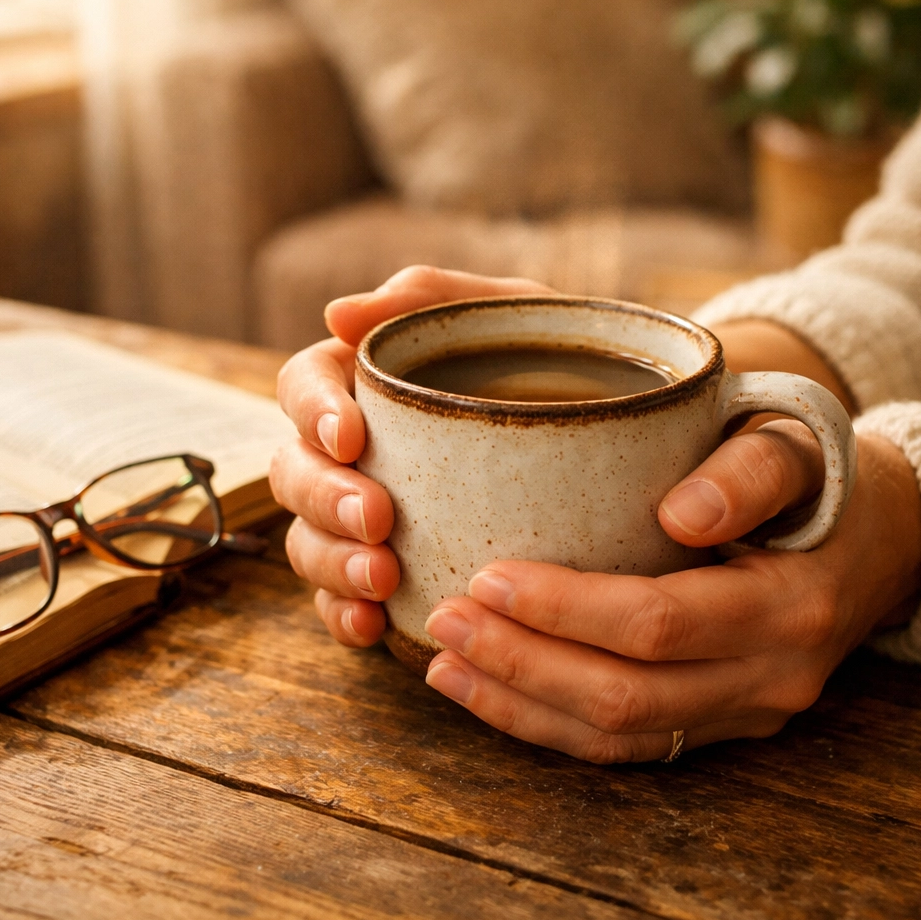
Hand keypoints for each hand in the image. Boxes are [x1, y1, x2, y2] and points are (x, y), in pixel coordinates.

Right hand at [269, 266, 556, 645]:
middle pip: (294, 471)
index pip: (304, 386)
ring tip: (381, 579)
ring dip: (331, 562)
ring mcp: (365, 518)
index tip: (352, 438)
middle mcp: (355, 453)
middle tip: (376, 519)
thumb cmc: (558, 361)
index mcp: (367, 383)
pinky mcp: (390, 575)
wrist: (627, 437)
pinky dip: (344, 614)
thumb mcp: (510, 311)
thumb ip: (431, 296)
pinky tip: (372, 624)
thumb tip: (337, 313)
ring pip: (308, 540)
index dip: (311, 411)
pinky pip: (341, 600)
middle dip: (322, 497)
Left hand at [423, 422, 920, 762]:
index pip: (656, 623)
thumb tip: (682, 513)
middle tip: (444, 619)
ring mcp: (741, 711)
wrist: (868, 544)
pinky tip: (487, 692)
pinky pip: (624, 745)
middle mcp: (768, 676)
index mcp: (788, 606)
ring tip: (443, 664)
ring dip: (519, 704)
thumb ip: (751, 470)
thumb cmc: (816, 484)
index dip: (563, 608)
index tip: (486, 577)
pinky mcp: (712, 723)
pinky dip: (546, 723)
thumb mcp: (796, 449)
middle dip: (521, 662)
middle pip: (625, 695)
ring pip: (617, 735)